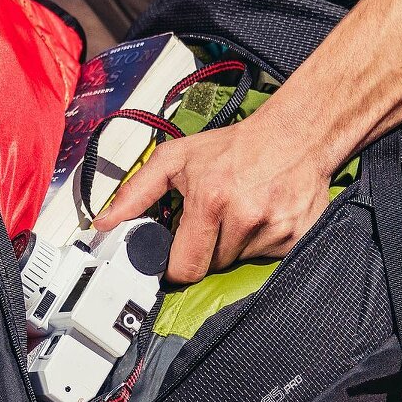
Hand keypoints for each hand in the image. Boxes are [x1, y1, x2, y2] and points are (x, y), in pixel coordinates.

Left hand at [93, 111, 334, 283]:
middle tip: (212, 220)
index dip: (173, 267)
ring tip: (239, 213)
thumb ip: (136, 192)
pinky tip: (261, 217)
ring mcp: (273, 230)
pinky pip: (266, 259)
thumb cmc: (236, 146)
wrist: (297, 133)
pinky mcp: (295, 238)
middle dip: (205, 249)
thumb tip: (105, 222)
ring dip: (232, 246)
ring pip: (238, 263)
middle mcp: (244, 218)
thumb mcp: (177, 158)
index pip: (184, 267)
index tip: (173, 257)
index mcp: (211, 200)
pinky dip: (259, 244)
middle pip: (211, 267)